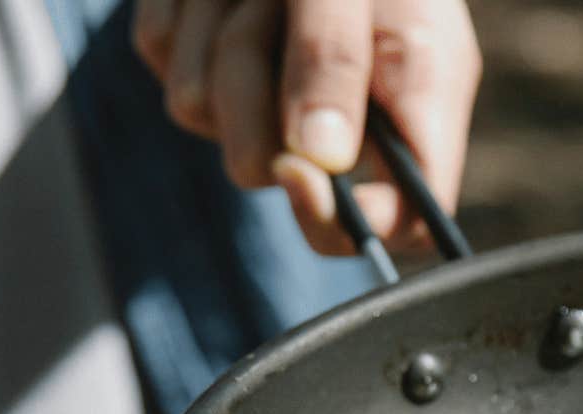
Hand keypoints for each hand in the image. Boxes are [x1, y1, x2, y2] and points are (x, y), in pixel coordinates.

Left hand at [132, 0, 481, 253]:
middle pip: (273, 173)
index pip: (403, 222)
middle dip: (255, 96)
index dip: (351, 223)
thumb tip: (319, 162)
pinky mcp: (199, 64)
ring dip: (217, 35)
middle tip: (271, 13)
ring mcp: (262, 96)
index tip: (303, 179)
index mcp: (417, 103)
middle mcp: (343, 114)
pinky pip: (165, 61)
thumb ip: (338, 61)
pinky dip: (184, 11)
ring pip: (203, 115)